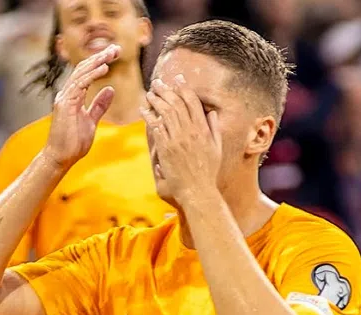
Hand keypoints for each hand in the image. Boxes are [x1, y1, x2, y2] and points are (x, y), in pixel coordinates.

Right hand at [42, 44, 120, 170]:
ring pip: (81, 73)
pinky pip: (80, 85)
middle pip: (83, 69)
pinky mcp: (65, 104)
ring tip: (112, 54)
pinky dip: (92, 75)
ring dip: (98, 62)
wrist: (61, 158)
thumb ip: (99, 105)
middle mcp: (67, 94)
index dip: (100, 62)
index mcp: (73, 96)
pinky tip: (104, 68)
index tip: (114, 54)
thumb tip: (110, 90)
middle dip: (100, 57)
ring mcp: (64, 98)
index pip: (86, 73)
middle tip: (116, 49)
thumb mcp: (91, 121)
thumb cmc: (73, 142)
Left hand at [142, 76, 221, 203]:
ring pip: (165, 113)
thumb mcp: (217, 147)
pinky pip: (156, 128)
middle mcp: (190, 131)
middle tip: (158, 82)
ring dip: (156, 101)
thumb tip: (211, 113)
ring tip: (149, 93)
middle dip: (166, 90)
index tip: (178, 79)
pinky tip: (144, 110)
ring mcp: (177, 140)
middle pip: (176, 103)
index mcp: (203, 129)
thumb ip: (214, 128)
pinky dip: (149, 117)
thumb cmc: (208, 172)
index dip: (184, 88)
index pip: (193, 102)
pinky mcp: (166, 149)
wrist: (197, 190)